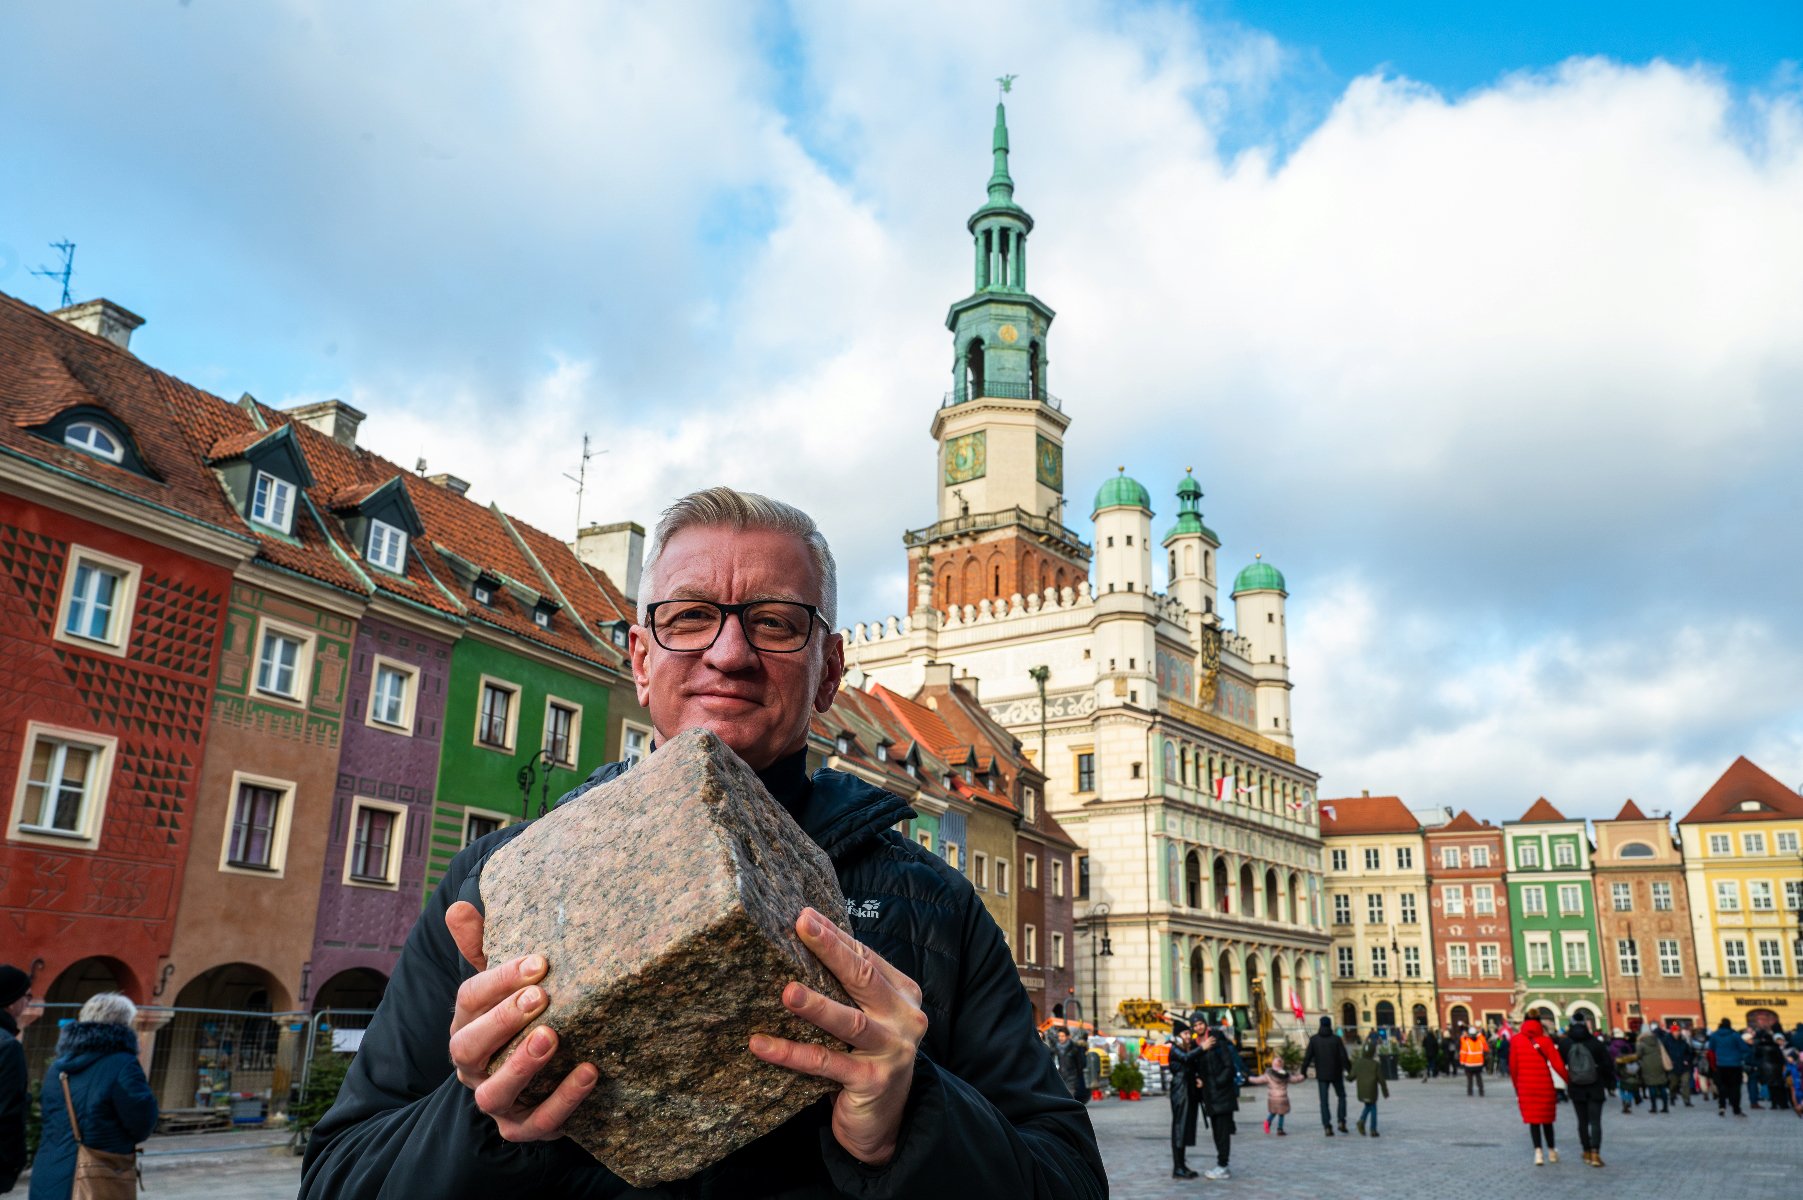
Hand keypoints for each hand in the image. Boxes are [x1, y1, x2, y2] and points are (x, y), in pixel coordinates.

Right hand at [445, 900, 598, 1140]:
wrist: (537, 1083)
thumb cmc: (522, 1020)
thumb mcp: (505, 985)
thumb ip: (484, 949)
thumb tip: (460, 905)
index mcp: (466, 1026)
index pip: (469, 1000)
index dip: (501, 980)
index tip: (540, 961)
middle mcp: (473, 1066)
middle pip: (470, 1047)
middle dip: (503, 1020)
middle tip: (541, 996)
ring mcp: (497, 1101)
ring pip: (495, 1092)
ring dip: (522, 1065)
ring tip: (552, 1036)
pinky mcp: (524, 1128)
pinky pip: (539, 1122)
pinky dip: (563, 1100)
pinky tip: (590, 1072)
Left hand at [747, 907, 927, 1165]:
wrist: (885, 1121)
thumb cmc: (867, 1057)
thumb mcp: (868, 1017)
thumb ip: (850, 988)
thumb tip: (807, 942)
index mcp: (904, 994)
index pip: (866, 958)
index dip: (836, 937)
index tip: (805, 916)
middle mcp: (905, 1019)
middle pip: (863, 978)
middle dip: (830, 950)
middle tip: (801, 925)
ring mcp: (892, 1051)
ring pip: (849, 1022)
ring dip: (816, 1005)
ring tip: (786, 991)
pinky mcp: (872, 1081)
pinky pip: (826, 1063)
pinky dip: (792, 1053)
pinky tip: (761, 1044)